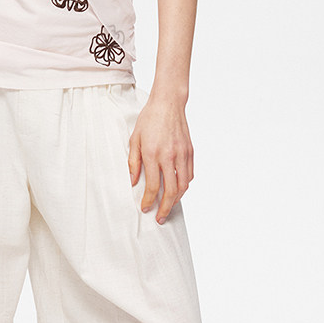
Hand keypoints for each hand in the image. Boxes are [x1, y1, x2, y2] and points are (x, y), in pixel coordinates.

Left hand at [127, 92, 192, 222]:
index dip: (149, 201)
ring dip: (176, 200)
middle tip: (160, 218)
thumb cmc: (149, 120)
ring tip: (169, 206)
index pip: (153, 186)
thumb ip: (133, 163)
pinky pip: (190, 175)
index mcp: (153, 154)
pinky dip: (184, 186)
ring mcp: (182, 154)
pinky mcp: (190, 151)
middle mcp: (170, 156)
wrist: (168, 103)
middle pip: (171, 191)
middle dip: (165, 208)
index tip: (145, 208)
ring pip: (183, 185)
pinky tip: (177, 190)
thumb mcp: (135, 140)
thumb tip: (133, 182)